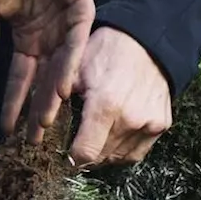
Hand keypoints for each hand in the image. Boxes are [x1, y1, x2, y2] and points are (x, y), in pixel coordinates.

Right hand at [0, 0, 95, 143]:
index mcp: (28, 39)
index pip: (21, 79)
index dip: (13, 104)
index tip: (5, 131)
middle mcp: (49, 40)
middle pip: (42, 84)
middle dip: (36, 114)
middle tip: (32, 145)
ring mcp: (67, 29)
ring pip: (60, 72)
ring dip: (52, 100)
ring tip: (45, 127)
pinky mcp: (81, 14)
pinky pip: (75, 47)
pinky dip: (68, 69)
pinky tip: (61, 91)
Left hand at [70, 27, 171, 166]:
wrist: (146, 40)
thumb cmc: (106, 50)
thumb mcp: (74, 70)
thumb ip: (57, 100)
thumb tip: (39, 127)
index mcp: (105, 106)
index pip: (85, 154)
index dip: (72, 158)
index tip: (65, 154)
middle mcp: (130, 120)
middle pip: (101, 158)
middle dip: (86, 155)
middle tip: (77, 144)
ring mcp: (149, 124)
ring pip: (119, 158)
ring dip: (103, 155)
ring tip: (94, 139)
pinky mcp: (161, 124)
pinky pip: (137, 152)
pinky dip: (122, 151)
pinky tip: (112, 138)